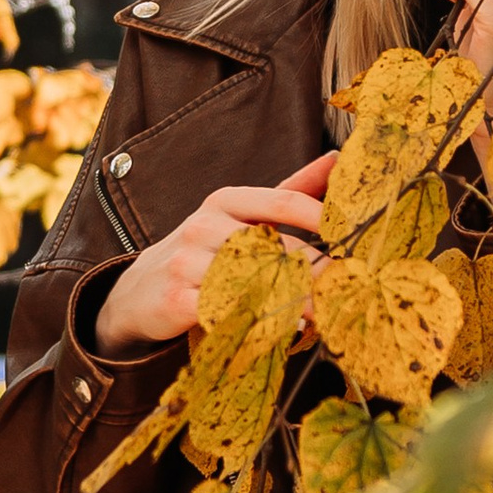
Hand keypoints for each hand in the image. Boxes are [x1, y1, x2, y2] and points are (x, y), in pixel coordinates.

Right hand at [92, 152, 337, 351]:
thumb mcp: (240, 216)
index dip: (322, 218)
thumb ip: (290, 191)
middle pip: (274, 246)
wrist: (136, 293)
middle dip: (317, 271)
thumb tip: (338, 160)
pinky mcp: (178, 300)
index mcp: (225, 201)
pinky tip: (287, 331)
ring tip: (327, 314)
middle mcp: (204, 226)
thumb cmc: (202, 250)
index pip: (282, 201)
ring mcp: (188, 263)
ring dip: (296, 301)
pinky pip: (228, 311)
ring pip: (254, 280)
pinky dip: (262, 323)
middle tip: (348, 289)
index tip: (355, 238)